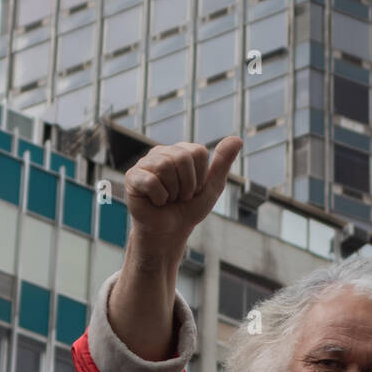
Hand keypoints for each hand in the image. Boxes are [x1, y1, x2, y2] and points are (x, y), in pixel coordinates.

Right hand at [124, 137, 242, 249]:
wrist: (169, 233)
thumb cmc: (188, 210)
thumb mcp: (211, 188)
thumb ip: (222, 163)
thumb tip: (238, 138)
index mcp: (181, 151)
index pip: (198, 152)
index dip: (200, 177)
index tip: (193, 190)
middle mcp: (162, 152)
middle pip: (182, 158)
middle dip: (187, 185)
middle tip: (180, 197)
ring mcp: (145, 163)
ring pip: (165, 167)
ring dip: (173, 192)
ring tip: (168, 199)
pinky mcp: (133, 177)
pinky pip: (151, 181)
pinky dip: (159, 198)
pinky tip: (156, 202)